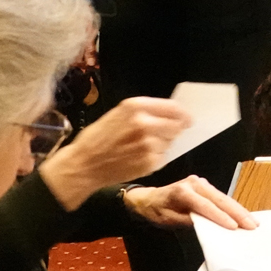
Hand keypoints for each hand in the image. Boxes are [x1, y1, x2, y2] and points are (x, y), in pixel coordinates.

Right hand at [38, 97, 189, 209]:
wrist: (84, 164)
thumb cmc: (97, 138)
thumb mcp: (117, 114)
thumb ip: (143, 112)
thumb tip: (169, 114)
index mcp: (135, 107)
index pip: (174, 107)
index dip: (183, 114)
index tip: (186, 117)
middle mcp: (145, 123)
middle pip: (177, 125)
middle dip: (175, 129)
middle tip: (166, 133)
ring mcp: (149, 144)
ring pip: (170, 142)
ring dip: (163, 143)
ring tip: (142, 146)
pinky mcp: (149, 162)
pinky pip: (162, 156)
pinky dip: (156, 156)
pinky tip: (139, 156)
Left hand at [123, 175, 257, 230]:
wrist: (149, 199)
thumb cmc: (157, 211)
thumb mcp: (169, 220)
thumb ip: (188, 221)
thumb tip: (208, 226)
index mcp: (183, 191)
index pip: (205, 206)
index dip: (220, 217)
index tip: (234, 227)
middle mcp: (194, 183)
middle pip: (220, 199)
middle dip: (237, 213)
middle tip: (252, 225)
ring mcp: (201, 183)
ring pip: (223, 197)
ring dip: (239, 210)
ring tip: (253, 221)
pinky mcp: (205, 186)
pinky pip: (220, 197)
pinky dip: (232, 207)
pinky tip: (243, 214)